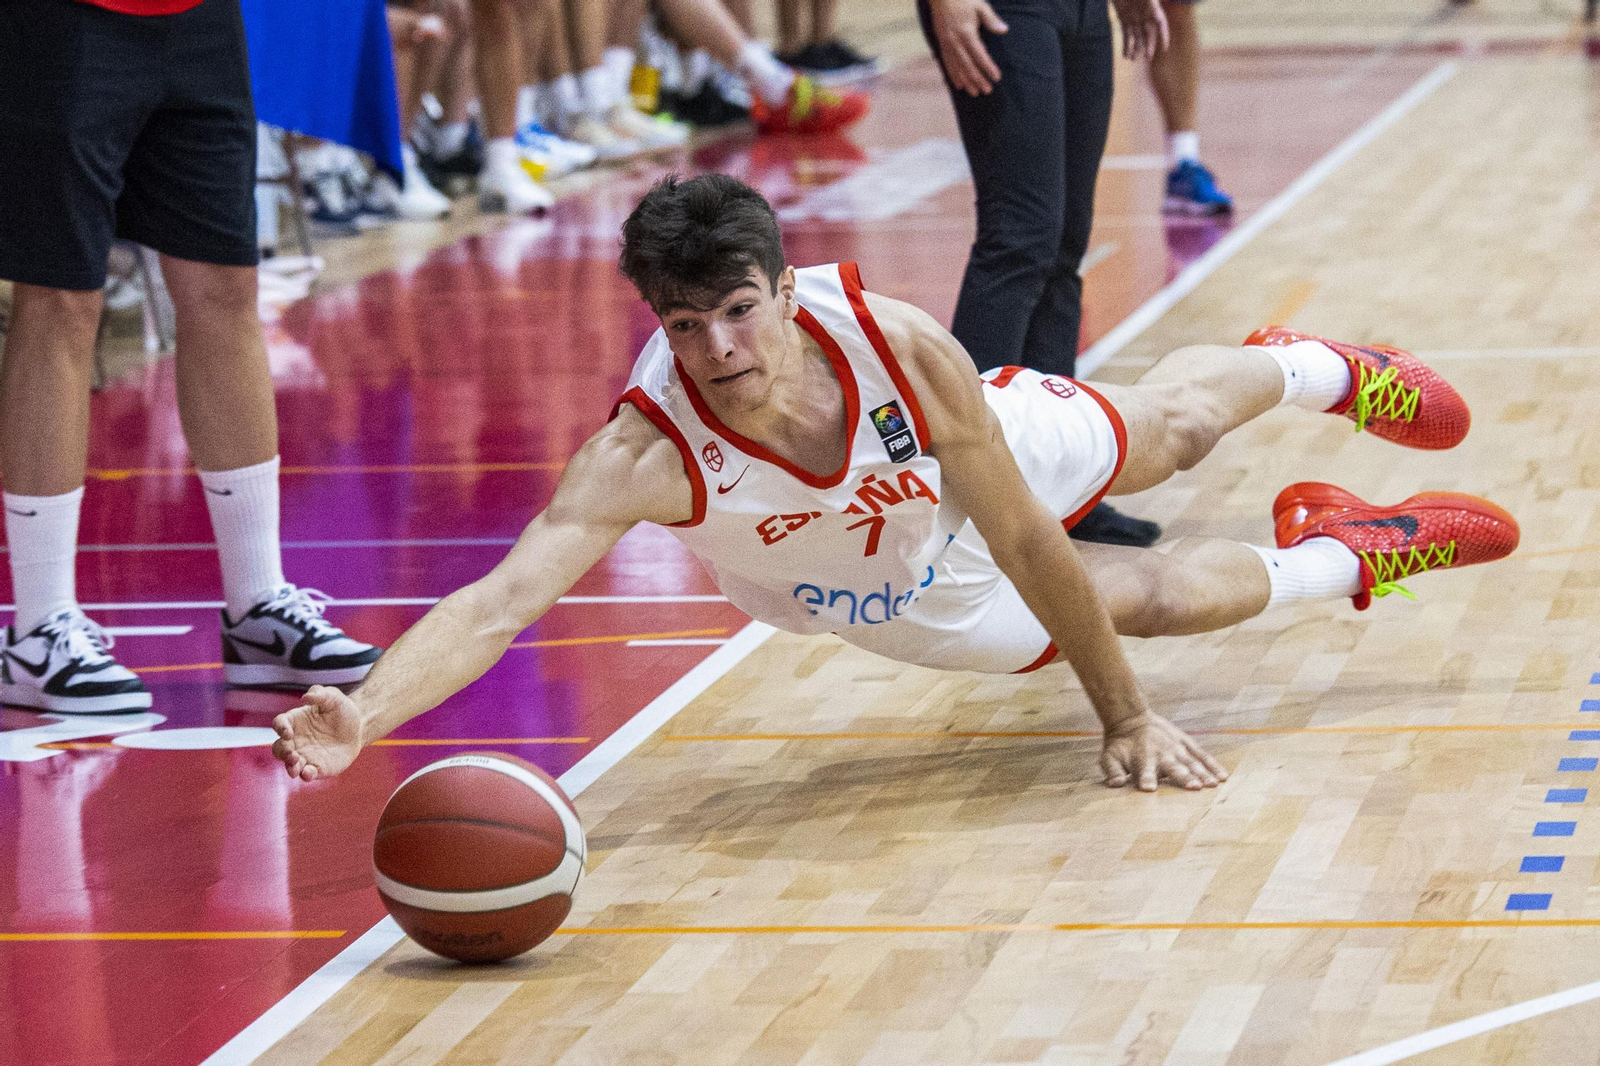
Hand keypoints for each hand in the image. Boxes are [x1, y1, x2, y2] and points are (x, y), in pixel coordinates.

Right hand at [272, 685, 363, 780]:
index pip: (279, 724)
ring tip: (295, 767)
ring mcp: (304, 755)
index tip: (288, 732)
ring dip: (289, 766)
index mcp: (295, 721)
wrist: (358, 729)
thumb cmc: (342, 711)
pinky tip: (309, 773)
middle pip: (279, 748)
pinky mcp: (316, 767)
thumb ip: (321, 694)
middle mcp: (295, 740)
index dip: (280, 728)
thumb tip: (306, 697)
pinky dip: (305, 775)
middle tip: (292, 753)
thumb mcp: (335, 698)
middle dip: (282, 752)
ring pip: (289, 763)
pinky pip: (306, 774)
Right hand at [929, 0, 1008, 95]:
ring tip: (974, 93)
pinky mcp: (941, 44)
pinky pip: (947, 63)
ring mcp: (947, 44)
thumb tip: (1004, 30)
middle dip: (978, 79)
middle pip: (968, 65)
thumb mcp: (980, 5)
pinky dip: (953, 75)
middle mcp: (955, 41)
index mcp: (967, 32)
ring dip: (966, 81)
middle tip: (987, 90)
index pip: (979, 54)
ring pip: (957, 67)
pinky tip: (959, 85)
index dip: (988, 67)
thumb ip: (991, 20)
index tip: (996, 78)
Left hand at [1100, 712, 1225, 791]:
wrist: (1131, 719)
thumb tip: (1114, 784)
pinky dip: (1212, 765)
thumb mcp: (1109, 757)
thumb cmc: (1119, 744)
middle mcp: (1162, 753)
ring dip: (1202, 773)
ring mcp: (1176, 747)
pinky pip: (1201, 755)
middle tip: (1193, 787)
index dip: (1147, 779)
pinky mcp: (1186, 743)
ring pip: (1191, 762)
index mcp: (1142, 758)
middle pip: (1174, 767)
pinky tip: (1223, 777)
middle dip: (1183, 777)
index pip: (1145, 772)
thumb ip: (1112, 771)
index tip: (1150, 789)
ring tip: (1212, 785)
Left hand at [1109, 0, 1168, 60]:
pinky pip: (1127, 35)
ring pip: (1137, 37)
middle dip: (1148, 46)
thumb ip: (1151, 1)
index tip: (1165, 47)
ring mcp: (1135, 18)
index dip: (1163, 35)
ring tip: (1133, 59)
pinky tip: (1126, 55)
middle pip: (1149, 34)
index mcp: (1152, 8)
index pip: (1161, 24)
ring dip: (1136, 48)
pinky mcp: (1125, 20)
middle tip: (1147, 57)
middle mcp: (1146, 15)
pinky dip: (1127, 45)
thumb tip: (1157, 11)